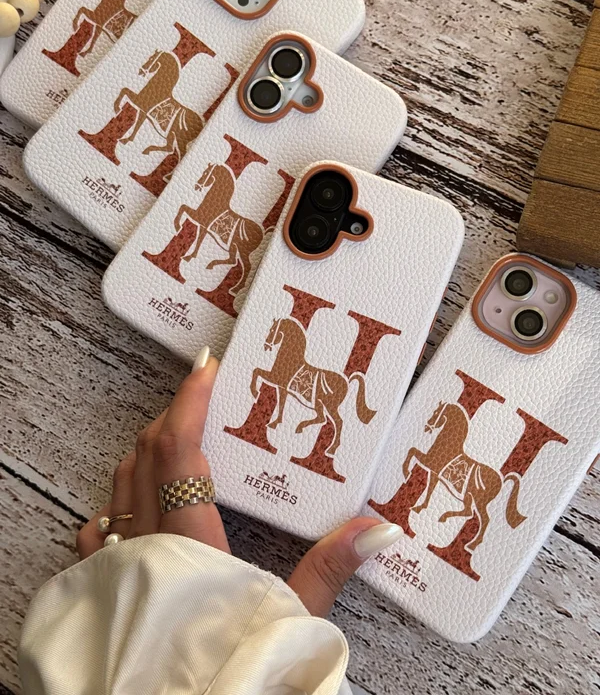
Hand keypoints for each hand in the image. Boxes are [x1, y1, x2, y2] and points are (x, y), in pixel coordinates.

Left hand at [77, 351, 401, 616]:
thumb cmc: (230, 670)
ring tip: (174, 436)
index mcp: (193, 540)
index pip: (180, 451)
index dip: (190, 402)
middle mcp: (147, 543)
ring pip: (121, 485)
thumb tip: (376, 528)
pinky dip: (118, 502)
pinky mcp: (105, 588)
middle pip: (147, 456)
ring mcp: (120, 564)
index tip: (206, 368)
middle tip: (201, 396)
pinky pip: (101, 529)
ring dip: (145, 452)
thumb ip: (330, 568)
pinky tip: (131, 504)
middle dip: (173, 416)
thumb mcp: (291, 616)